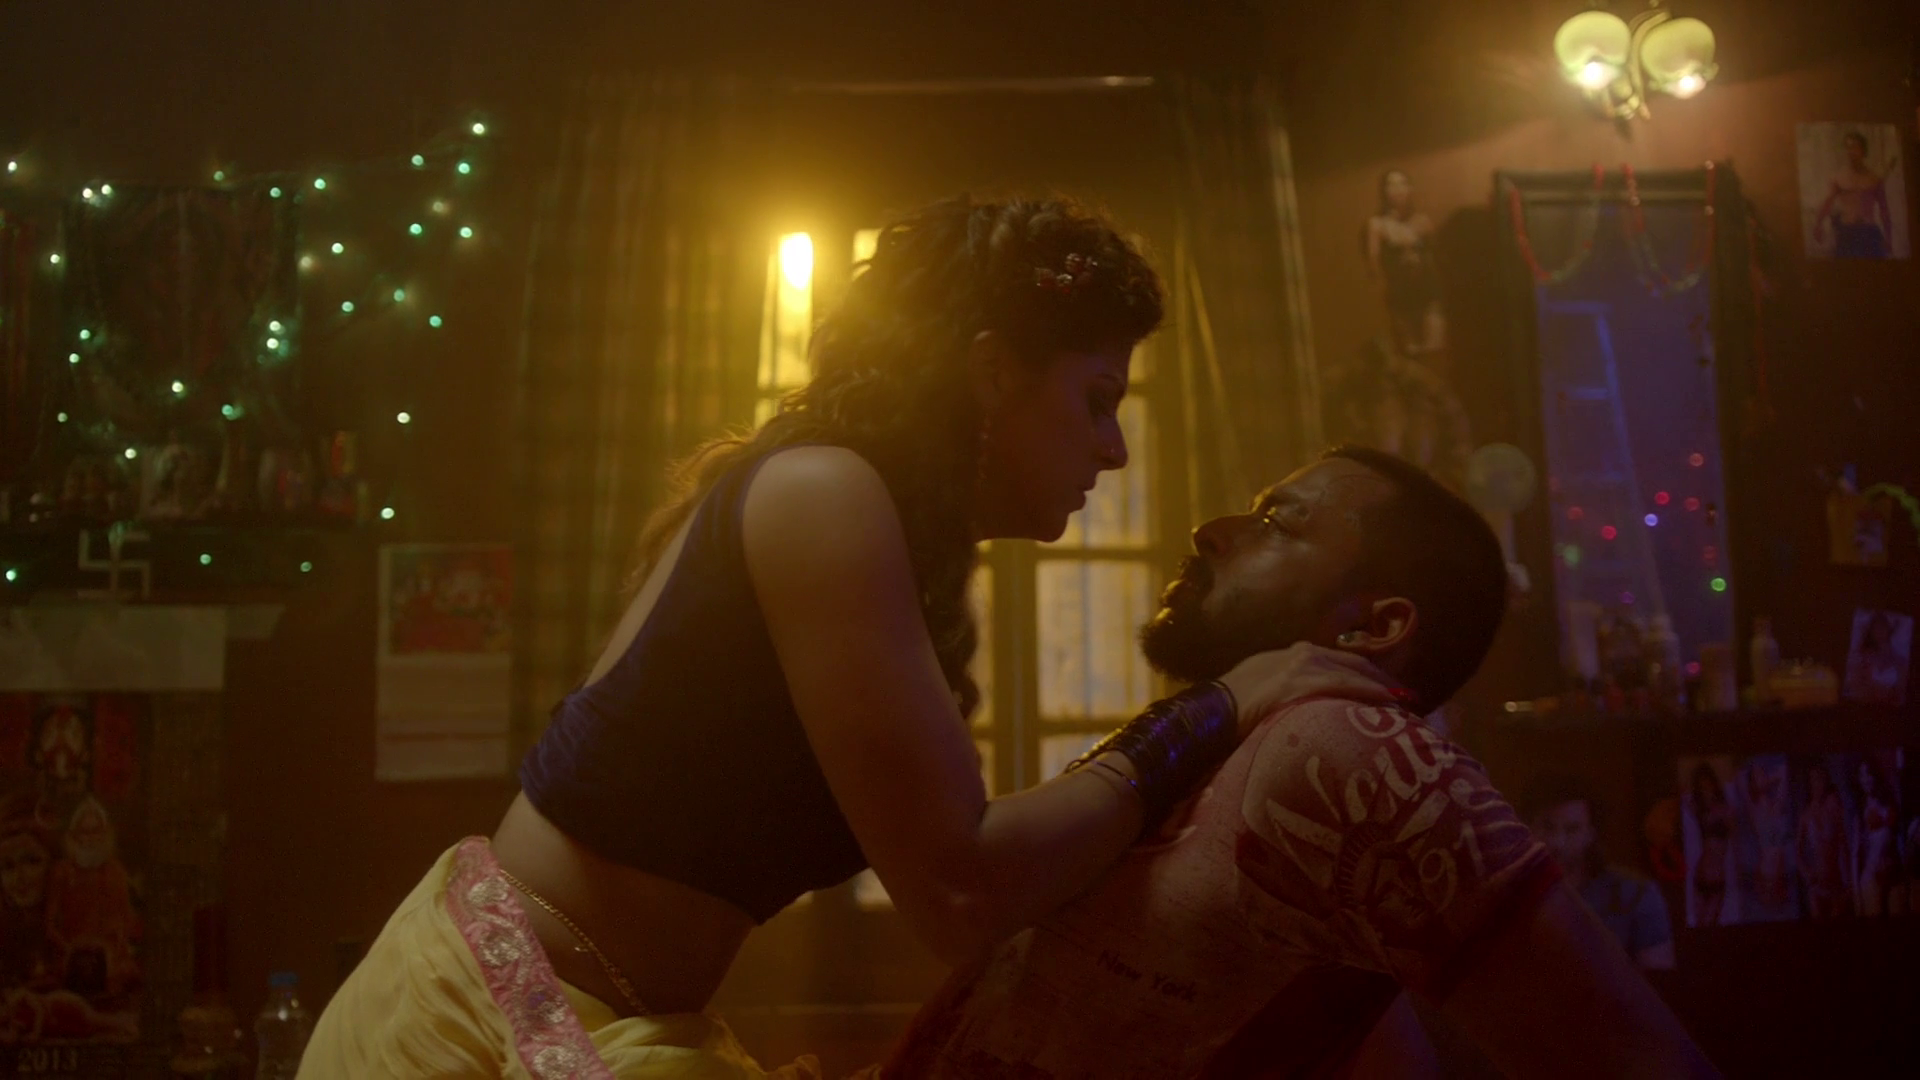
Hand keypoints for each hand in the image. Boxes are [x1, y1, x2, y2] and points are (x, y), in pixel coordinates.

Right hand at [1214, 642, 1396, 738]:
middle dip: (1381, 680)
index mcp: (1293, 653)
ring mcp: (1303, 666)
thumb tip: (1301, 705)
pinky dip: (1370, 693)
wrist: (1209, 711)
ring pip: (1355, 673)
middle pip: (1354, 663)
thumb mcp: (1260, 686)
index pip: (1339, 661)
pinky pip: (1345, 687)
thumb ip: (1285, 686)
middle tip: (1406, 698)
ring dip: (1383, 689)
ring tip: (1405, 705)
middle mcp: (1303, 653)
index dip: (1365, 675)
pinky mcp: (1301, 684)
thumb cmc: (1230, 706)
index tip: (1386, 689)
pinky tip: (1389, 703)